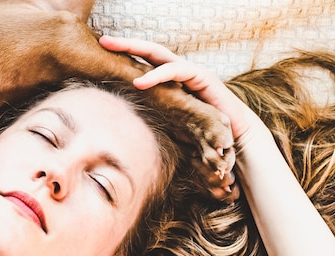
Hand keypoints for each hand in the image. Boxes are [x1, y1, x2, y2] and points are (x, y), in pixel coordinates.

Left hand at [99, 35, 262, 140]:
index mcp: (170, 79)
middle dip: (126, 44)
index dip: (125, 56)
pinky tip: (139, 82)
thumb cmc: (201, 130)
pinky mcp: (202, 77)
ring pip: (160, 55)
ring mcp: (191, 71)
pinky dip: (156, 75)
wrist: (232, 136)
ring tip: (114, 50)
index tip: (102, 53)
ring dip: (136, 51)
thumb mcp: (170, 120)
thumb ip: (153, 113)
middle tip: (103, 40)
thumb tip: (124, 124)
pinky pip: (176, 71)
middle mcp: (179, 70)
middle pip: (149, 51)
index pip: (144, 61)